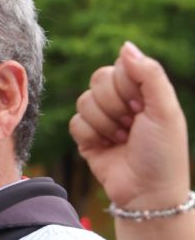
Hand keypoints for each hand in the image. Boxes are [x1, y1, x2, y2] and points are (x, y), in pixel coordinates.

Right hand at [70, 41, 188, 211]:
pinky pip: (74, 123)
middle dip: (114, 106)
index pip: (119, 67)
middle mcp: (122, 101)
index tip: (142, 107)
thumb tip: (125, 46)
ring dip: (104, 124)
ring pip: (83, 102)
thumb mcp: (165, 110)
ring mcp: (103, 119)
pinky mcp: (86, 138)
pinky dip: (91, 137)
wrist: (147, 193)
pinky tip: (107, 148)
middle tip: (132, 124)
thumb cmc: (164, 152)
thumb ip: (149, 74)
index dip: (126, 86)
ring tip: (122, 139)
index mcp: (143, 90)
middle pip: (97, 81)